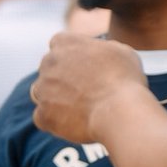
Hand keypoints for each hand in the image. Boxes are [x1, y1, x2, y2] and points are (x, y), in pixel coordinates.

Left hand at [30, 33, 145, 142]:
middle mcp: (48, 62)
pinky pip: (43, 116)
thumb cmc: (125, 80)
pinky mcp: (42, 113)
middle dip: (63, 78)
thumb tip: (98, 54)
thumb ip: (102, 48)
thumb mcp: (121, 52)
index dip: (72, 57)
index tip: (85, 68)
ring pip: (41, 91)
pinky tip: (75, 124)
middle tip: (85, 91)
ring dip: (54, 98)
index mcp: (65, 43)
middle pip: (49, 68)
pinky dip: (55, 121)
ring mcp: (42, 88)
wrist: (119, 112)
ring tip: (79, 108)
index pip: (60, 44)